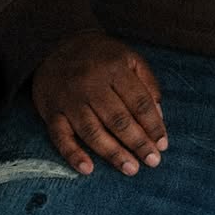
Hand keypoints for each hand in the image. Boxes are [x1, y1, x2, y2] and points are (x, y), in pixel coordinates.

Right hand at [31, 31, 166, 175]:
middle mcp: (92, 85)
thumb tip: (159, 116)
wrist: (58, 45)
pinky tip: (88, 169)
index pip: (139, 102)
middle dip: (138, 143)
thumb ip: (147, 84)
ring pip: (93, 132)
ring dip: (113, 153)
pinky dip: (73, 154)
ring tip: (131, 168)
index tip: (163, 144)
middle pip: (119, 119)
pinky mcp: (51, 112)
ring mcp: (70, 100)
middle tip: (153, 161)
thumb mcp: (129, 58)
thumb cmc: (101, 57)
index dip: (153, 125)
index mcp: (116, 69)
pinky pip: (60, 137)